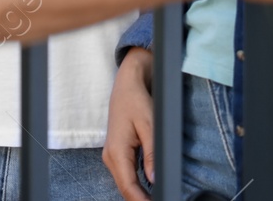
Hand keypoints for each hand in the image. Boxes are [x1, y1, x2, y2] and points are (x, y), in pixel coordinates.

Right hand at [103, 49, 154, 200]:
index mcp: (116, 151)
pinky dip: (136, 184)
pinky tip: (149, 189)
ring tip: (157, 197)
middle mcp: (111, 156)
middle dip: (141, 200)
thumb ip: (152, 153)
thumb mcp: (150, 125)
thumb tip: (154, 179)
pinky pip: (126, 175)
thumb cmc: (137, 100)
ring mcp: (112, 155)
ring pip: (125, 183)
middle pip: (125, 189)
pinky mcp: (117, 153)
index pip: (128, 187)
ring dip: (139, 194)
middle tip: (161, 200)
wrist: (127, 85)